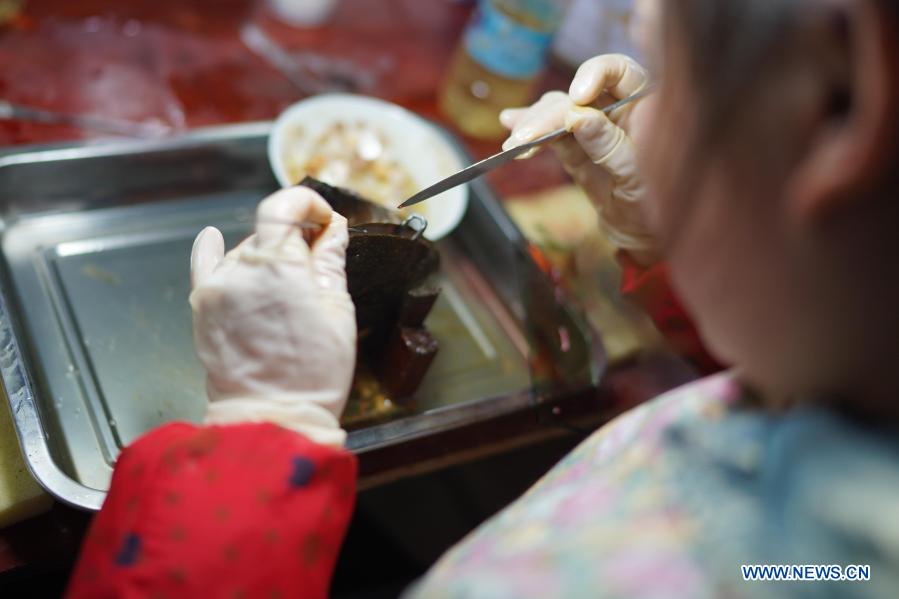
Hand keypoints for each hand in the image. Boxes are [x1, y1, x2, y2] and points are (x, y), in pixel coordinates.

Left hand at [189, 187, 355, 446]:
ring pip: (244, 252)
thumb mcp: (338, 311)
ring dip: (267, 257)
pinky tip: (213, 238)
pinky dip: (212, 249)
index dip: (307, 203)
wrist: (272, 418)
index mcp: (279, 265)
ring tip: (287, 294)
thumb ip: (331, 261)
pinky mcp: (202, 307)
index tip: (324, 219)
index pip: (284, 205)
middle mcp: (241, 269)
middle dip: (294, 237)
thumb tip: (334, 228)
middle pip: (267, 230)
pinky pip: (204, 264)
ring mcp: (216, 288)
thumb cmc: (314, 373)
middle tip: (317, 261)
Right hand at [500, 54, 657, 263]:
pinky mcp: (576, 148)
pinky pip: (552, 134)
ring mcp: (594, 128)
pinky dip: (531, 132)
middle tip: (524, 136)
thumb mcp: (639, 177)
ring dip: (533, 124)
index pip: (621, 71)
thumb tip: (579, 116)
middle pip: (578, 96)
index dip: (596, 73)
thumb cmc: (657, 206)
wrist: (645, 235)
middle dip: (549, 113)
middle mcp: (619, 110)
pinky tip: (510, 126)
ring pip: (560, 112)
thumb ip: (611, 146)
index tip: (577, 95)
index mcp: (645, 108)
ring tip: (514, 143)